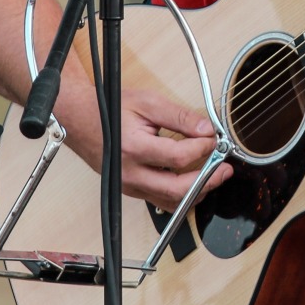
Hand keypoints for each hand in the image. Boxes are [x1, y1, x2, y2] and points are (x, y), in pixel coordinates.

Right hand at [113, 87, 233, 209]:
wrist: (80, 120)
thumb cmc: (109, 110)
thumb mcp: (147, 103)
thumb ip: (179, 117)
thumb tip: (206, 129)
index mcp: (134, 149)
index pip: (178, 158)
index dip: (202, 148)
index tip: (213, 138)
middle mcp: (131, 174)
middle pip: (178, 190)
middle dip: (208, 181)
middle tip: (225, 169)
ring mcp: (130, 186)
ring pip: (171, 201)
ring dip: (197, 191)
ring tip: (214, 175)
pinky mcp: (132, 190)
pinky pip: (161, 201)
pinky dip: (181, 194)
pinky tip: (195, 181)